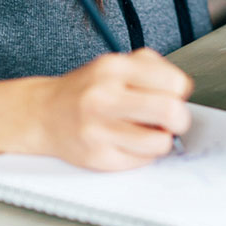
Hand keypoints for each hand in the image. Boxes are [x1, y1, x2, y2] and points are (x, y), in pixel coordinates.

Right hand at [32, 48, 192, 170]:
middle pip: (169, 112)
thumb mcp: (116, 64)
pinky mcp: (97, 157)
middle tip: (172, 119)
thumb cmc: (87, 89)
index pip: (172, 82)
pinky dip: (143, 153)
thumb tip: (183, 91)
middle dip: (180, 119)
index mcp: (113, 68)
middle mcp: (104, 97)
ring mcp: (98, 130)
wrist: (43, 113)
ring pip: (159, 142)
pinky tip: (129, 141)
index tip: (173, 95)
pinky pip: (141, 160)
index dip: (180, 91)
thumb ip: (151, 70)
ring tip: (150, 131)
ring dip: (162, 139)